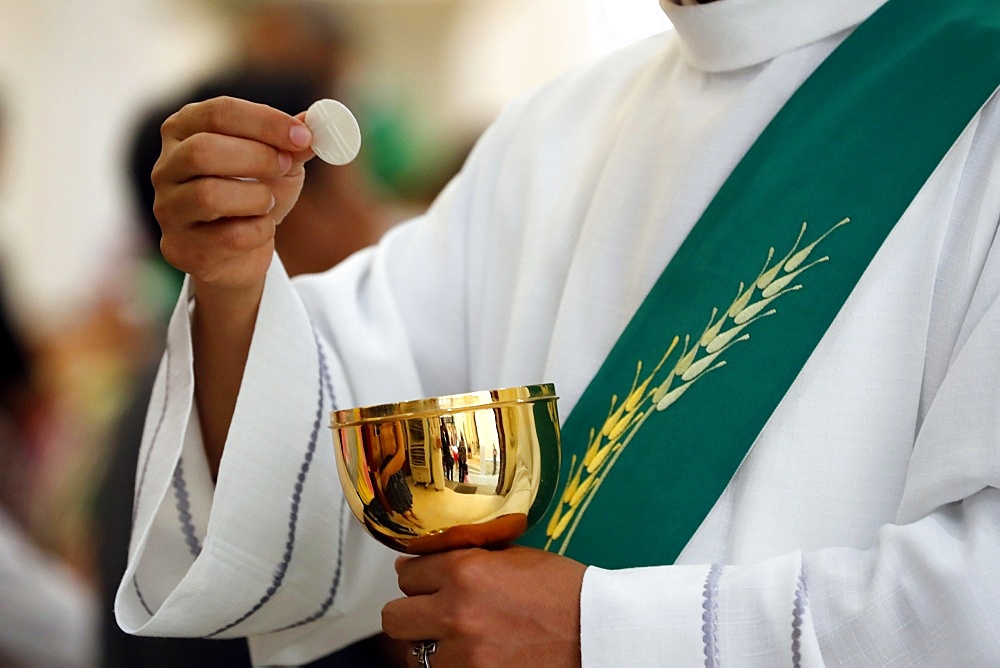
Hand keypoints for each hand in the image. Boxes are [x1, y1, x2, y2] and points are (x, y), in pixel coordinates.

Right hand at [152, 96, 313, 297]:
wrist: (242, 252)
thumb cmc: (255, 196)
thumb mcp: (279, 163)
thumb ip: (293, 143)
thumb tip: (317, 123)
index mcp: (184, 130)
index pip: (218, 112)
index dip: (266, 122)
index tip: (303, 137)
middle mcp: (166, 166)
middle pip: (203, 150)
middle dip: (257, 158)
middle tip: (285, 167)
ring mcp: (167, 208)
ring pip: (209, 195)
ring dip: (257, 198)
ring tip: (268, 203)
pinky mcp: (180, 247)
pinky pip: (228, 237)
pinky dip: (259, 232)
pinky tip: (261, 230)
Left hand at [383, 546, 585, 666]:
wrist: (598, 632)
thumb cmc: (565, 592)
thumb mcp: (514, 557)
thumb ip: (469, 558)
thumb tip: (428, 563)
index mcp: (465, 572)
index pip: (408, 574)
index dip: (418, 577)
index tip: (424, 581)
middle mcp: (456, 613)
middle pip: (395, 618)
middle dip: (410, 613)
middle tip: (429, 612)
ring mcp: (464, 656)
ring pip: (414, 654)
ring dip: (431, 645)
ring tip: (458, 639)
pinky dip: (452, 665)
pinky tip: (472, 655)